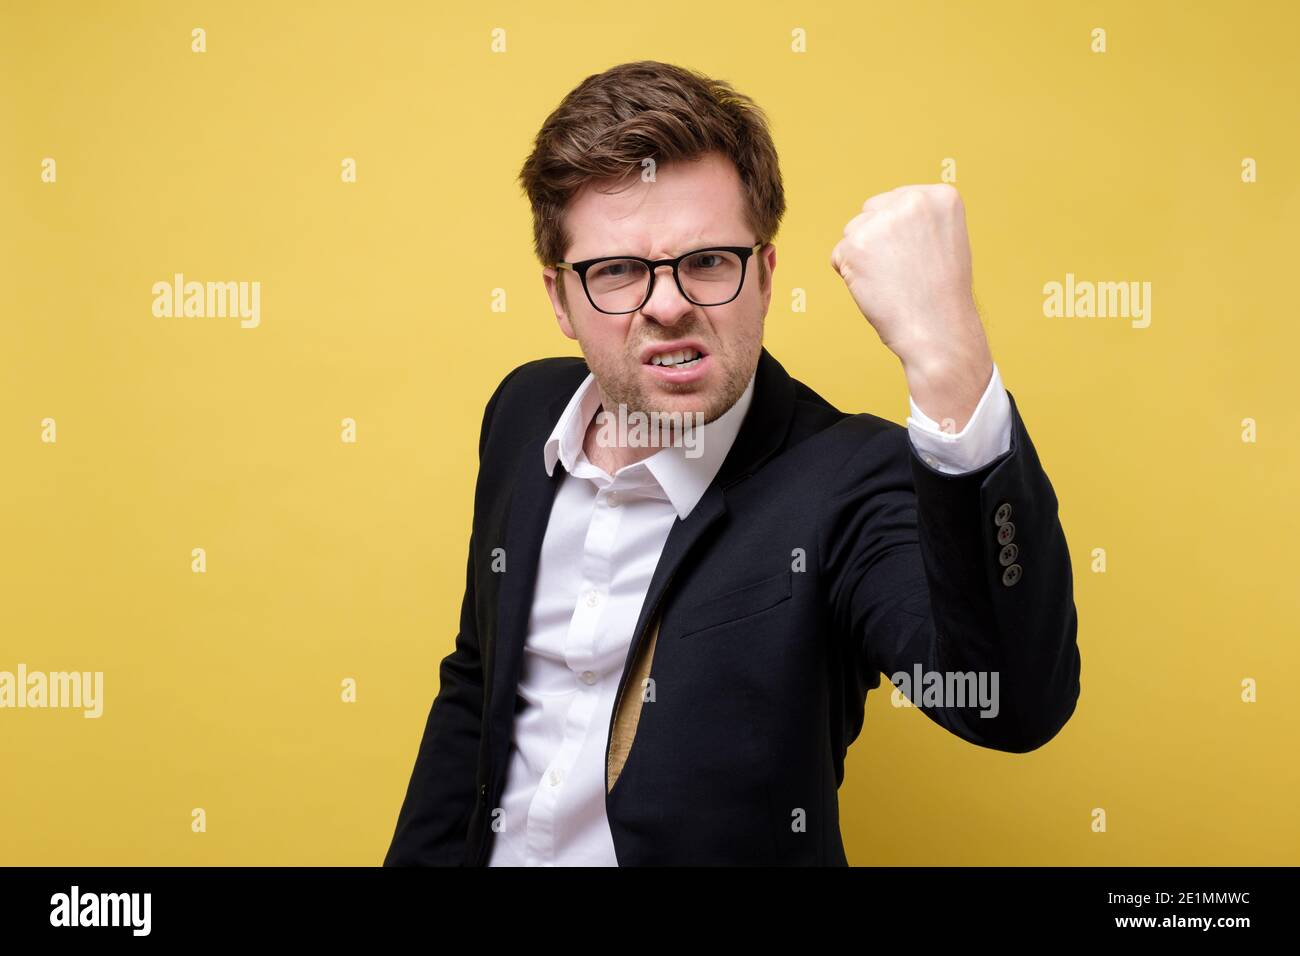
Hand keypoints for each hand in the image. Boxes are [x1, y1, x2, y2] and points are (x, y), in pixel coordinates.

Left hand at [831, 183, 993, 430]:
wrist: (938, 330)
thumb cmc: (940, 295)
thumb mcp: (944, 240)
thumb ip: (917, 219)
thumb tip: (880, 213)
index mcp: (941, 196)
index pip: (896, 201)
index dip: (898, 234)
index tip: (915, 257)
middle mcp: (913, 201)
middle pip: (870, 212)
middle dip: (876, 241)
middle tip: (901, 272)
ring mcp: (883, 220)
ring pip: (852, 233)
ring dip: (862, 258)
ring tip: (892, 281)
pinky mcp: (855, 244)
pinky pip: (838, 256)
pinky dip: (849, 276)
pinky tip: (877, 289)